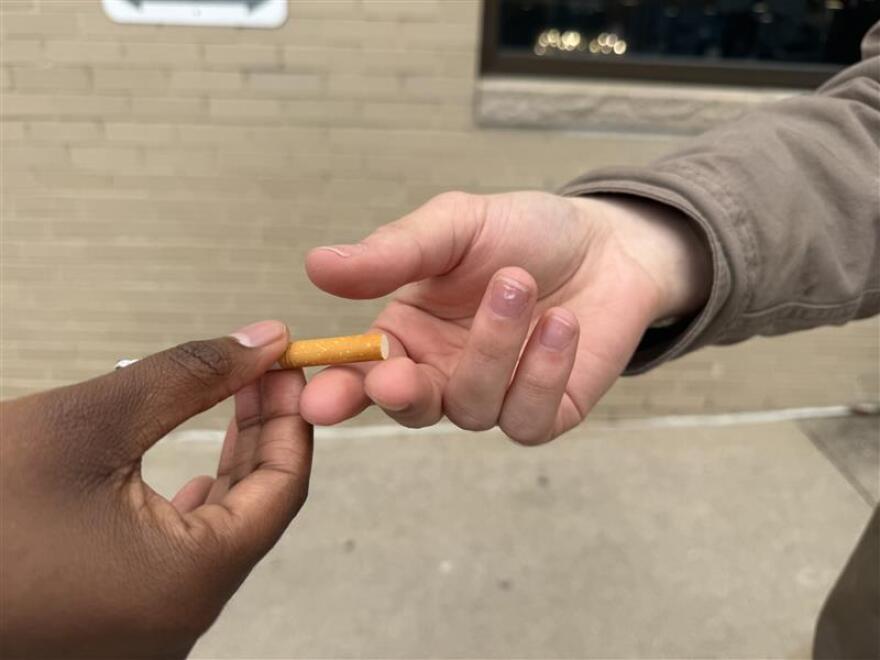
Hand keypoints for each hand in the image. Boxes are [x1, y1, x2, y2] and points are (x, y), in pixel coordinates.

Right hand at [0, 321, 311, 658]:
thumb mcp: (92, 422)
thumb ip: (193, 377)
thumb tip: (268, 340)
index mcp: (191, 581)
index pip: (284, 489)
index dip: (293, 418)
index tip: (289, 363)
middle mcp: (181, 621)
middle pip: (256, 511)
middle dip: (265, 434)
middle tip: (264, 372)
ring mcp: (147, 632)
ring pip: (220, 535)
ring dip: (232, 467)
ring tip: (237, 402)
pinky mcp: (114, 625)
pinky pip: (179, 562)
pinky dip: (193, 509)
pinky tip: (194, 476)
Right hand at [302, 191, 709, 443]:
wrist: (609, 243)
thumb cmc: (524, 232)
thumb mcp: (456, 226)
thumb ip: (394, 252)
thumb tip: (317, 265)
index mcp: (408, 333)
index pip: (361, 372)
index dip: (338, 390)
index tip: (317, 399)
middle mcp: (444, 374)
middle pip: (409, 408)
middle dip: (402, 394)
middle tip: (397, 373)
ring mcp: (495, 399)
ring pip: (473, 409)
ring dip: (493, 347)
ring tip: (520, 282)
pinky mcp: (546, 413)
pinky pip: (528, 419)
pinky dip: (544, 370)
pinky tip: (562, 322)